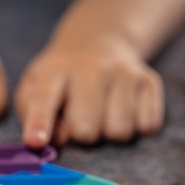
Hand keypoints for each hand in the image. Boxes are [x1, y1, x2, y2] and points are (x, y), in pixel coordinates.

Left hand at [15, 38, 163, 147]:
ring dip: (109, 134)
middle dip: (81, 136)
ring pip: (120, 131)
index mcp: (55, 70)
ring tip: (102, 116)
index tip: (35, 142)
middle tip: (80, 122)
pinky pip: (147, 126)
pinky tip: (124, 111)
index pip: (44, 98)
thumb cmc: (61, 80)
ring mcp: (125, 72)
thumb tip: (58, 140)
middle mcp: (92, 67)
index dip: (39, 123)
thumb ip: (34, 116)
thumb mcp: (34, 89)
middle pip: (86, 127)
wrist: (98, 43)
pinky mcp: (150, 81)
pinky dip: (136, 127)